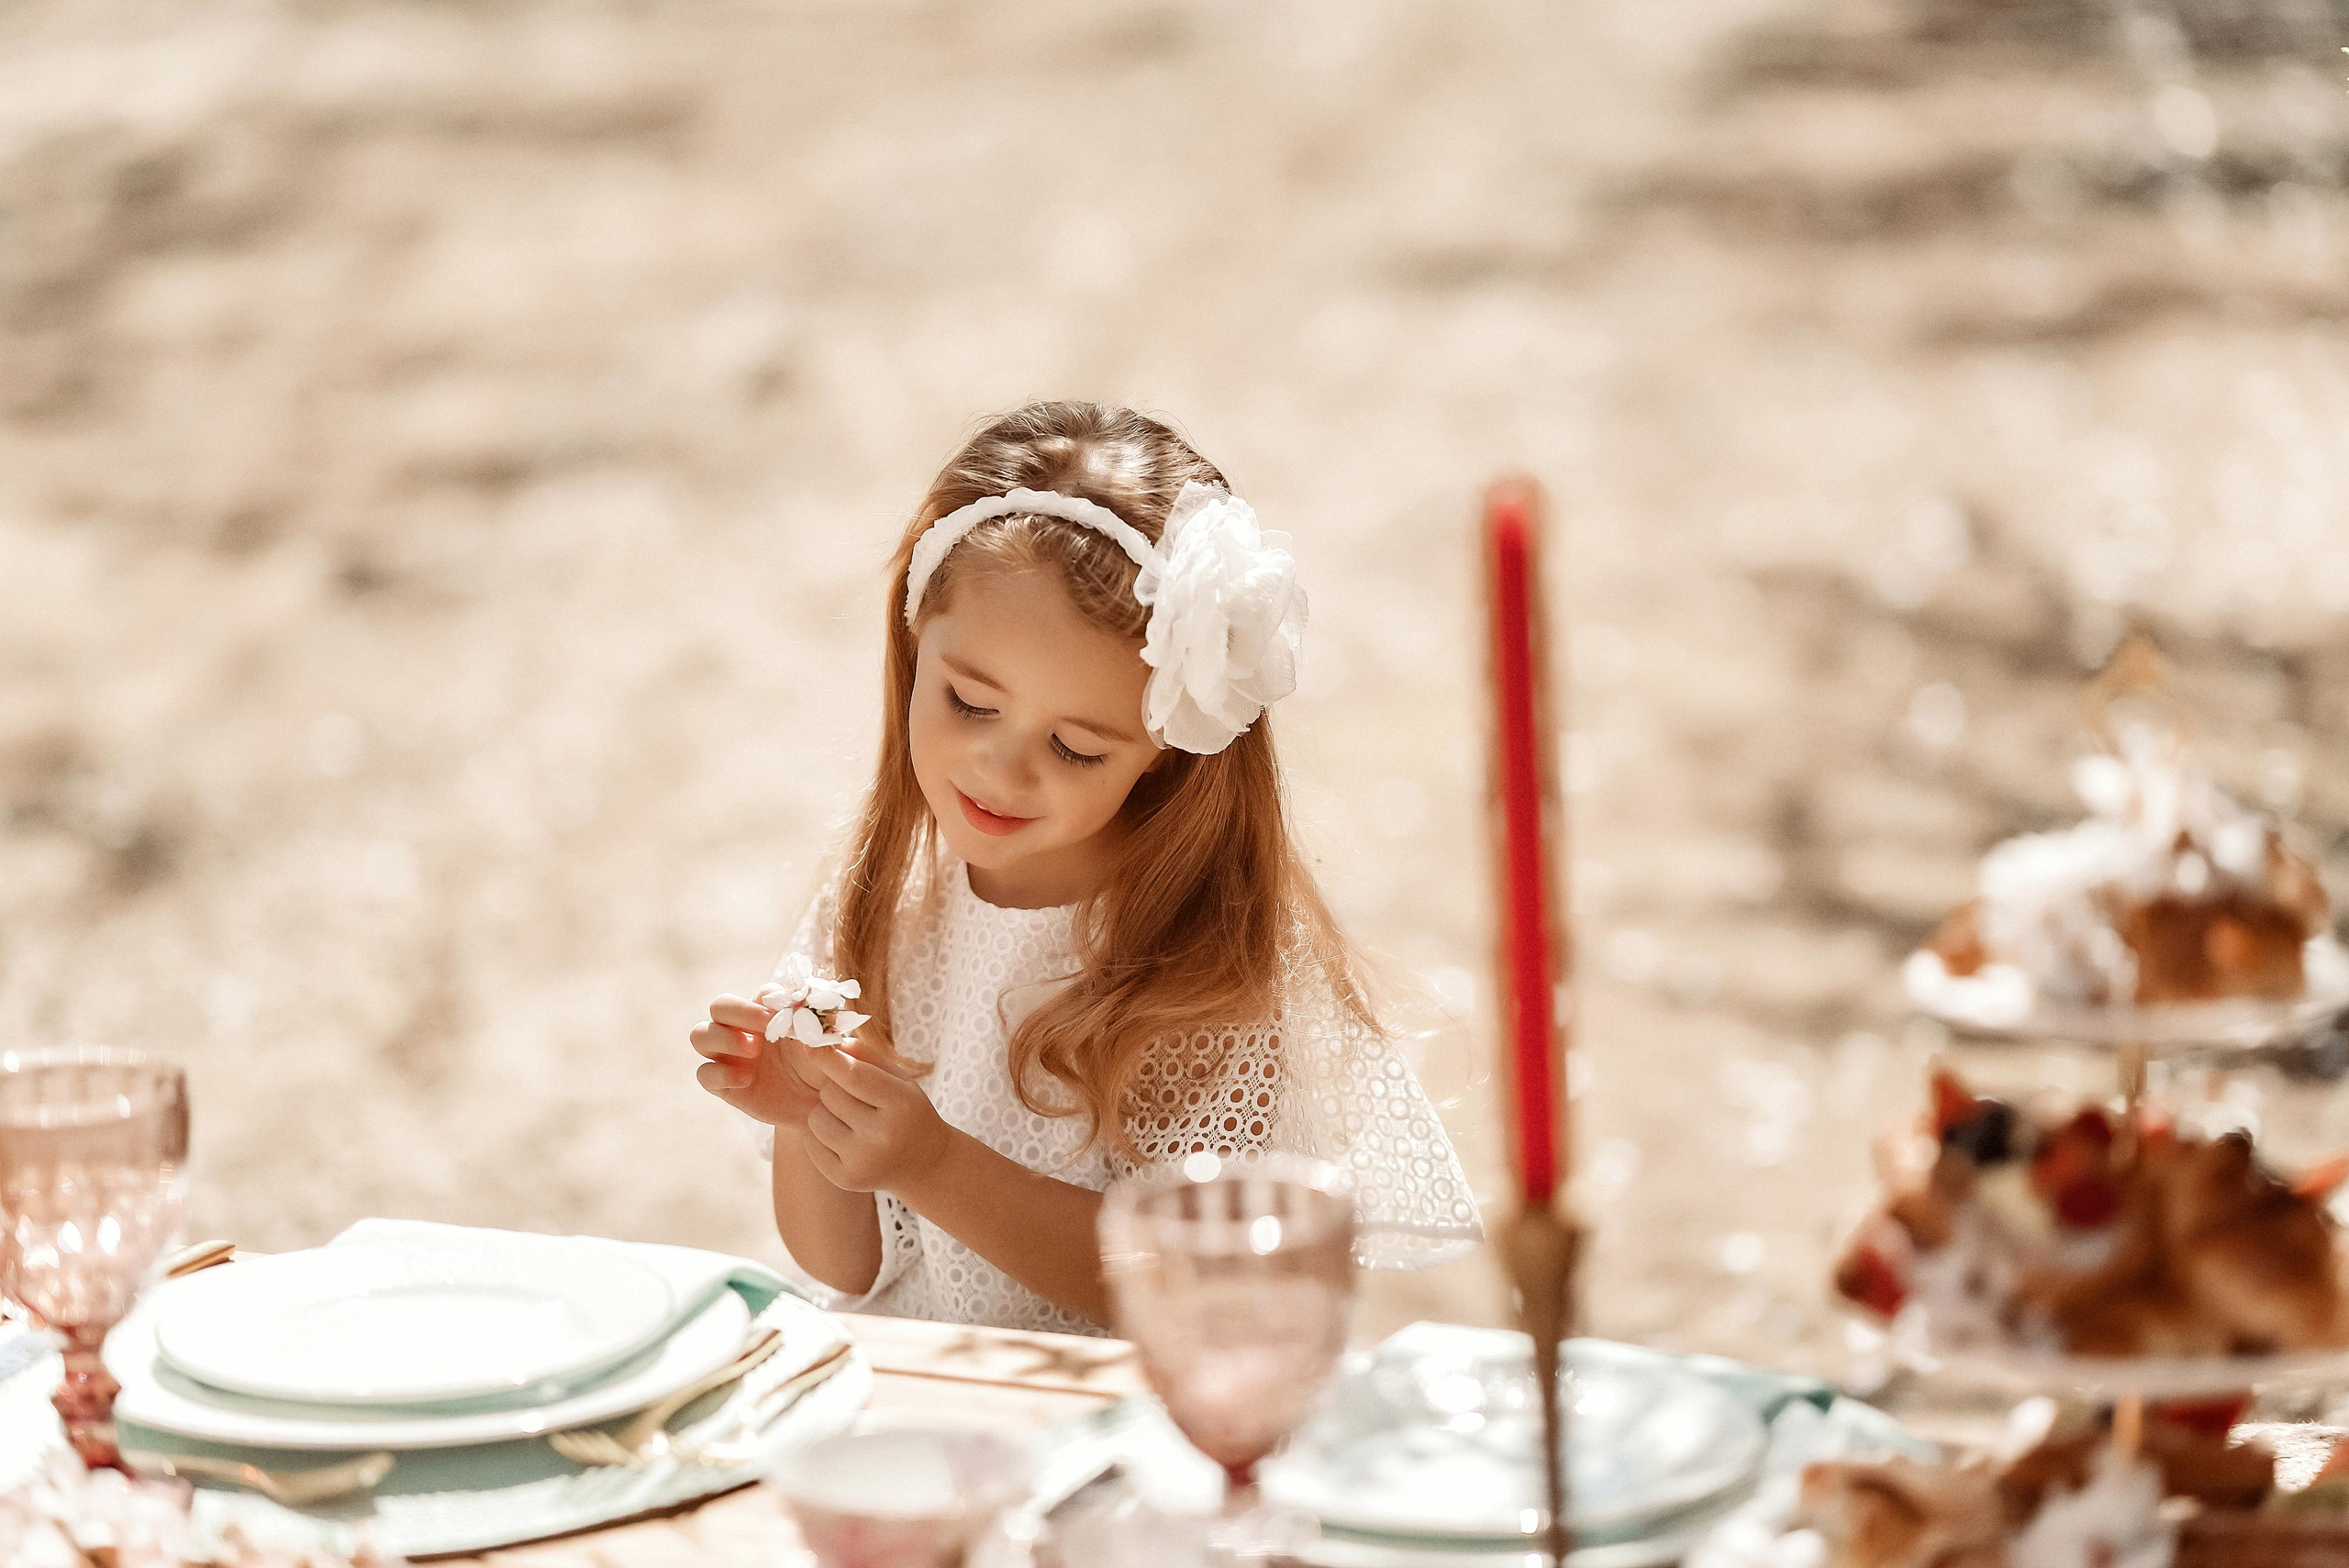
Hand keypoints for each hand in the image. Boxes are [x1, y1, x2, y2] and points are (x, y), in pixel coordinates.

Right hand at [691, 994, 829, 1127]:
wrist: (820, 1109)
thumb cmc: (825, 1070)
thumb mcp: (829, 1047)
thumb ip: (823, 1026)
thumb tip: (818, 1008)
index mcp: (770, 1013)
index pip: (761, 993)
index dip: (771, 998)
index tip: (790, 1011)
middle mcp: (743, 1029)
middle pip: (720, 1005)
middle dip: (740, 1011)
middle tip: (766, 1025)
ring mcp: (729, 1056)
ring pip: (700, 1034)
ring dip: (723, 1038)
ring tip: (753, 1050)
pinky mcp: (722, 1084)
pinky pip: (704, 1074)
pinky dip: (720, 1074)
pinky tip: (746, 1080)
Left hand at [801, 1037, 953, 1193]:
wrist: (924, 1163)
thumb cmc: (908, 1112)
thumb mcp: (900, 1080)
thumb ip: (867, 1057)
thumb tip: (830, 1040)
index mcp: (901, 1104)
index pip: (853, 1075)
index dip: (827, 1058)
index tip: (809, 1044)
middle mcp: (882, 1136)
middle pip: (830, 1094)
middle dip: (834, 1087)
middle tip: (853, 1096)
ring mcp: (863, 1161)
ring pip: (816, 1118)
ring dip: (825, 1111)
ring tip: (848, 1118)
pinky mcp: (845, 1179)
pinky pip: (811, 1143)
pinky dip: (820, 1135)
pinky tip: (843, 1137)